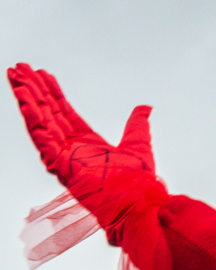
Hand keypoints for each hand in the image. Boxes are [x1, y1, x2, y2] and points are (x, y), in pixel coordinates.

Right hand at [8, 65, 164, 229]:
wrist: (138, 200)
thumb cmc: (137, 180)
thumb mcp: (137, 142)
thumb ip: (137, 124)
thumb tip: (144, 108)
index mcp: (84, 141)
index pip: (62, 110)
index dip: (51, 91)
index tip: (41, 74)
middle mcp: (69, 147)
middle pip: (46, 111)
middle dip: (32, 89)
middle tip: (18, 68)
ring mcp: (62, 156)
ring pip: (39, 121)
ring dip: (27, 99)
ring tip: (16, 78)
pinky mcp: (59, 166)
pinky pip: (42, 138)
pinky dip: (33, 119)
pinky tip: (25, 101)